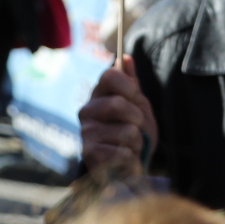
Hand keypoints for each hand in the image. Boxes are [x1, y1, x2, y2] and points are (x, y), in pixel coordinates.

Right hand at [79, 55, 158, 178]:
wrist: (131, 165)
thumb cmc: (134, 132)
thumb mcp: (138, 105)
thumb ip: (132, 83)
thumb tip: (126, 57)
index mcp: (99, 95)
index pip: (109, 75)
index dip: (128, 85)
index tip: (135, 95)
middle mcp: (87, 112)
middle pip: (117, 103)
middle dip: (136, 117)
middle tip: (136, 126)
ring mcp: (86, 133)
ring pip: (125, 131)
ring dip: (137, 140)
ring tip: (130, 145)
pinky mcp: (90, 156)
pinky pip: (122, 152)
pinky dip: (131, 156)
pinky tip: (123, 158)